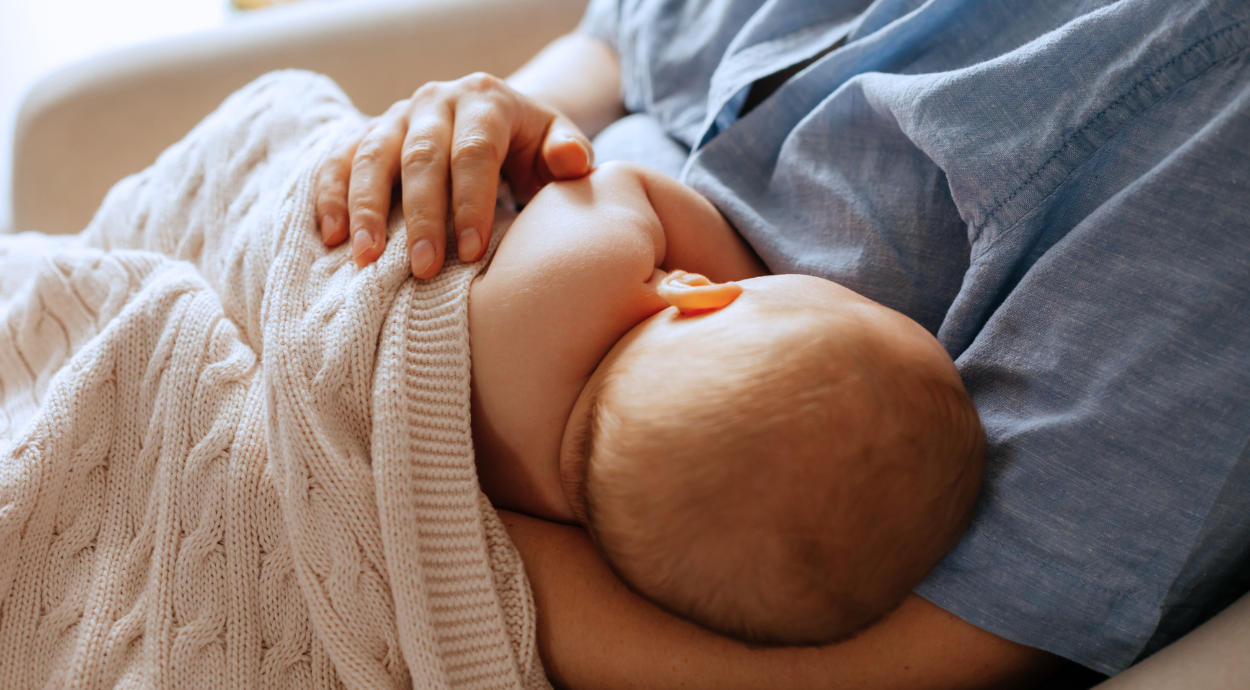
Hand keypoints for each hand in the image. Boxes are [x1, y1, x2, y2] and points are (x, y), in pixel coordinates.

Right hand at [316, 73, 593, 277]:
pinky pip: (338, 161)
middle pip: (421, 156)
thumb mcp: (557, 145)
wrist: (494, 124)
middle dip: (421, 216)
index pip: (475, 151)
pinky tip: (333, 237)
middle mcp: (435, 101)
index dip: (471, 202)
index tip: (471, 253)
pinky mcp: (366, 135)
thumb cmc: (530, 149)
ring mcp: (395, 116)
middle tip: (423, 269)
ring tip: (367, 260)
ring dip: (367, 210)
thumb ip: (570, 153)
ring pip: (372, 157)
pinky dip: (331, 197)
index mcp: (485, 100)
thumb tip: (571, 161)